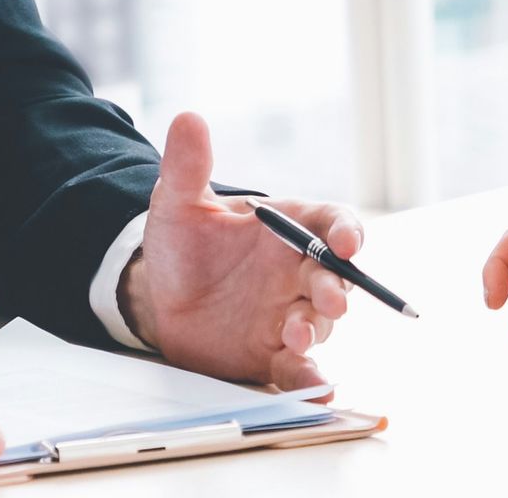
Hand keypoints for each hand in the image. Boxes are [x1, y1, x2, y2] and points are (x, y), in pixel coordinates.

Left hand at [124, 112, 363, 391]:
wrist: (160, 295)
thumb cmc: (184, 243)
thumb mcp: (178, 202)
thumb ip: (188, 165)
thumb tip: (188, 119)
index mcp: (288, 228)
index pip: (332, 223)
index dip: (347, 230)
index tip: (347, 241)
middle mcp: (298, 271)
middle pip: (334, 277)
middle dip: (335, 288)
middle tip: (329, 299)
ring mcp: (289, 313)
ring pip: (319, 323)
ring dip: (315, 330)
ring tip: (296, 334)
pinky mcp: (273, 353)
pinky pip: (299, 367)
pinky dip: (310, 379)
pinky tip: (314, 388)